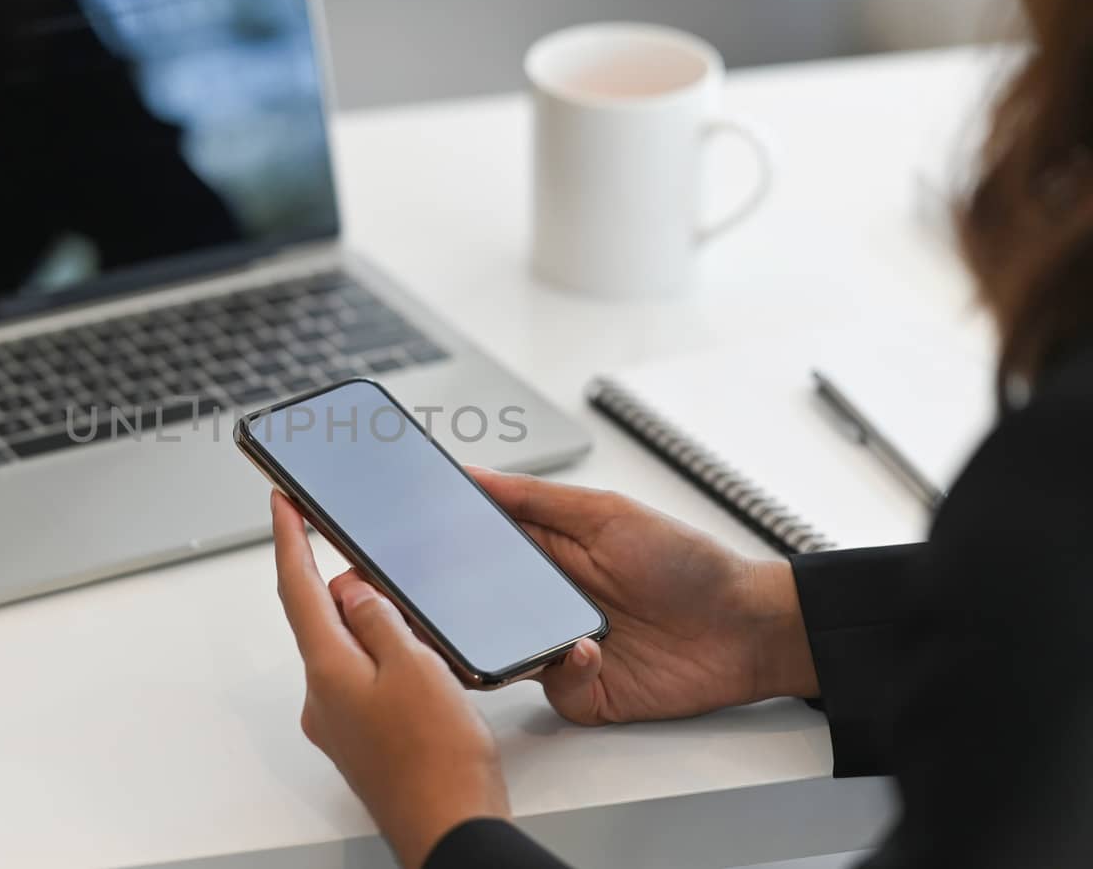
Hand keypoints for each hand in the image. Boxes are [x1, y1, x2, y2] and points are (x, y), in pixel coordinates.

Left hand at [270, 492, 508, 868]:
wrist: (450, 830)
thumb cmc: (438, 760)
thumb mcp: (414, 665)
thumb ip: (378, 619)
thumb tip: (352, 593)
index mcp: (328, 669)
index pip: (296, 587)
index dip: (288, 538)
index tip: (282, 503)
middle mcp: (324, 698)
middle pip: (324, 620)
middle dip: (349, 587)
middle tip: (382, 565)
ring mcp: (342, 723)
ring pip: (351, 653)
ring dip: (376, 629)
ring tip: (420, 626)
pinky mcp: (364, 742)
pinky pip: (368, 684)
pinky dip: (388, 662)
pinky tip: (426, 668)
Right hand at [467, 467, 818, 724]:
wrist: (749, 626)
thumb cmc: (688, 563)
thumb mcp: (607, 513)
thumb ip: (535, 498)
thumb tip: (474, 475)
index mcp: (546, 554)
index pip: (479, 551)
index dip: (447, 550)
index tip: (418, 543)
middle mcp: (548, 603)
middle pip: (478, 608)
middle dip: (457, 607)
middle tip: (437, 601)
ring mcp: (563, 649)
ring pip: (503, 655)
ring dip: (506, 644)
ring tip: (527, 628)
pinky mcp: (586, 692)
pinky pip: (552, 692)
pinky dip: (565, 675)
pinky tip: (590, 651)